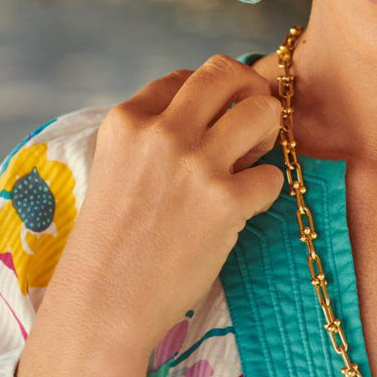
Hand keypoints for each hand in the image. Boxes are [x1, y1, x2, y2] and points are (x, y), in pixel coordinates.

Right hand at [51, 54, 284, 354]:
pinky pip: (273, 175)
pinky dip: (266, 192)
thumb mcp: (116, 170)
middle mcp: (161, 132)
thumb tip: (213, 120)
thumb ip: (152, 139)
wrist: (104, 304)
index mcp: (126, 120)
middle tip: (253, 123)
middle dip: (249, 90)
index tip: (213, 123)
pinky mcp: (225, 201)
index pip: (183, 77)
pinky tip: (244, 210)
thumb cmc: (111, 245)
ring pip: (261, 111)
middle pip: (225, 73)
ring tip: (253, 162)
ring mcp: (195, 164)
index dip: (208, 97)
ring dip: (268, 133)